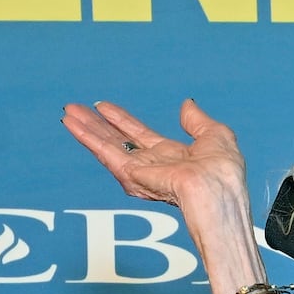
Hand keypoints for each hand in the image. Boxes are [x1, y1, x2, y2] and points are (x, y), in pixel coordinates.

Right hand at [61, 99, 245, 207]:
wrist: (218, 189)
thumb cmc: (224, 170)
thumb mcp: (215, 135)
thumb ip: (196, 121)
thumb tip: (187, 104)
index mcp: (173, 157)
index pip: (140, 136)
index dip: (122, 120)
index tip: (103, 107)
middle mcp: (153, 165)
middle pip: (118, 141)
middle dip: (97, 125)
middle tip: (76, 109)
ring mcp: (141, 172)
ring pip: (107, 146)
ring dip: (87, 130)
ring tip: (69, 114)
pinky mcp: (132, 175)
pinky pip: (106, 154)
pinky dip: (89, 139)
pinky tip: (75, 126)